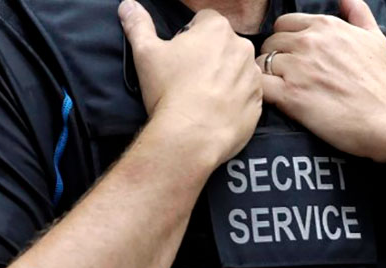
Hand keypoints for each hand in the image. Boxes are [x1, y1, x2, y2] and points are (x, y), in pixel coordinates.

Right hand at [119, 1, 262, 166]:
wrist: (191, 135)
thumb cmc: (168, 90)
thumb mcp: (145, 53)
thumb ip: (138, 25)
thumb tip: (127, 6)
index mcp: (217, 28)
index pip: (204, 21)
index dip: (189, 37)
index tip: (180, 57)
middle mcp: (242, 47)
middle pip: (224, 44)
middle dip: (210, 56)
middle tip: (189, 79)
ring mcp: (253, 76)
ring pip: (237, 69)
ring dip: (225, 77)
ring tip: (203, 97)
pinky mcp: (258, 102)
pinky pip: (247, 94)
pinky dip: (235, 99)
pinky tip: (216, 110)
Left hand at [256, 0, 385, 162]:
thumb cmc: (383, 83)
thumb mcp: (375, 38)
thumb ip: (358, 14)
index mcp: (325, 26)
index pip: (284, 24)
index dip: (285, 41)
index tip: (292, 57)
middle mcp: (309, 43)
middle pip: (270, 43)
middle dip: (274, 58)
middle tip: (285, 77)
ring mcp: (297, 68)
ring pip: (261, 64)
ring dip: (267, 77)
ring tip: (280, 91)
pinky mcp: (290, 96)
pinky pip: (260, 85)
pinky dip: (261, 93)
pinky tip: (274, 101)